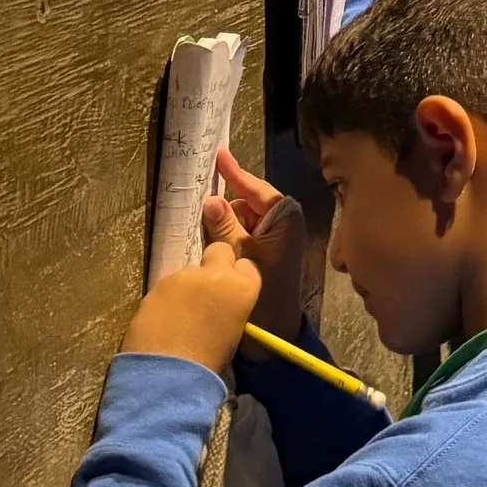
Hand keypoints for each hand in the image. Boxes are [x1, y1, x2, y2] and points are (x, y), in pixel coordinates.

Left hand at [123, 229, 260, 378]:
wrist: (168, 374)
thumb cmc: (210, 361)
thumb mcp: (234, 331)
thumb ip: (231, 307)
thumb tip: (221, 305)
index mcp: (241, 288)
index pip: (247, 265)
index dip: (238, 277)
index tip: (231, 292)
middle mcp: (215, 274)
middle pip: (219, 251)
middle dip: (214, 265)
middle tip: (206, 292)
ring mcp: (183, 276)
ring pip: (189, 271)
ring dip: (187, 287)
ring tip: (179, 316)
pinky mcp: (156, 284)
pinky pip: (167, 286)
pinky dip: (167, 298)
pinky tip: (163, 320)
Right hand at [206, 144, 305, 336]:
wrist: (273, 331)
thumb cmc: (263, 290)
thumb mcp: (239, 254)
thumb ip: (224, 225)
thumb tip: (210, 200)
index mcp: (284, 218)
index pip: (255, 189)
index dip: (235, 173)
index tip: (219, 154)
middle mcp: (282, 223)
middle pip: (245, 203)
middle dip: (225, 208)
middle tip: (201, 213)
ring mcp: (274, 239)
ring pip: (240, 220)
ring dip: (223, 225)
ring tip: (208, 240)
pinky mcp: (265, 253)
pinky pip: (241, 235)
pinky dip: (227, 237)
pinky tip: (212, 246)